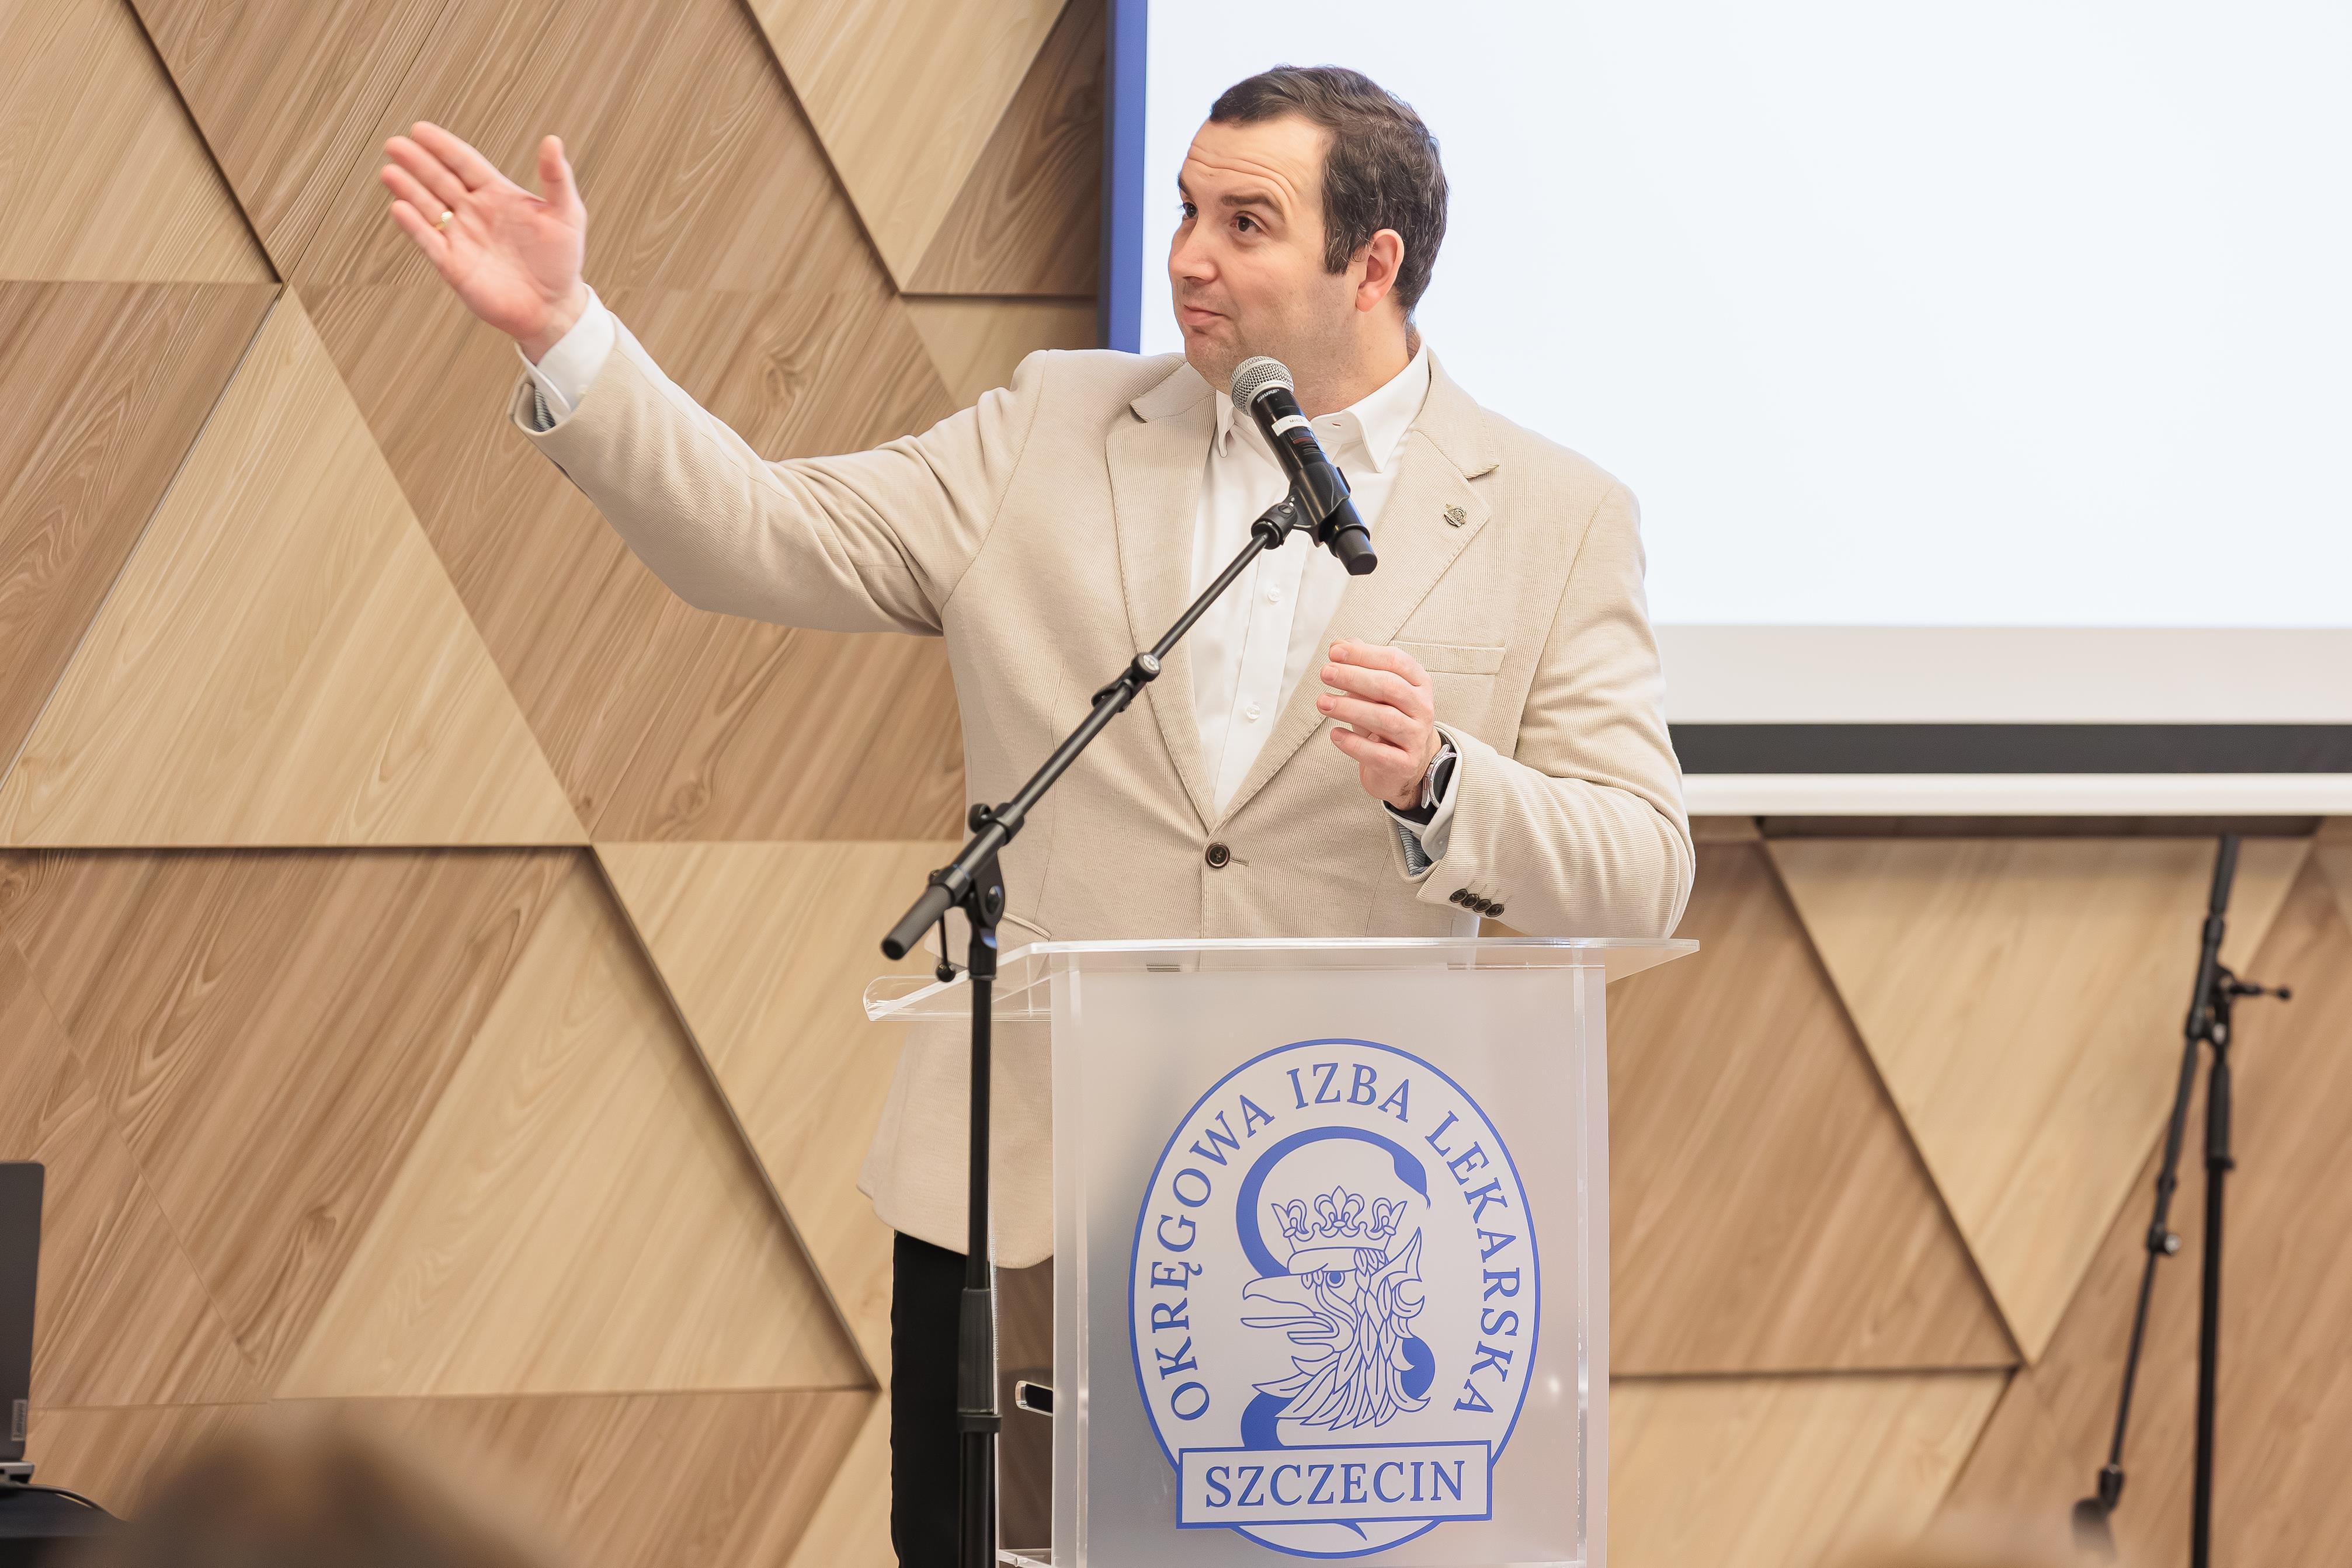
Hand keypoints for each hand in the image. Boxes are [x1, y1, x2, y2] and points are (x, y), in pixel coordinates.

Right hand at [380, 122, 587, 360]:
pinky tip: (400, 208)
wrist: (554, 309)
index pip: (464, 162)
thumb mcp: (567, 215)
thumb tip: (552, 141)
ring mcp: (461, 238)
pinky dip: (414, 226)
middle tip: (395, 145)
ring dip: (408, 189)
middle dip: (417, 162)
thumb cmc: (562, 262)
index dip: (443, 147)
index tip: (420, 129)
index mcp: (497, 194)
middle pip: (440, 180)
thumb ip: (557, 179)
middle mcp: (474, 212)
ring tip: (389, 171)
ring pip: (428, 207)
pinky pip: (429, 242)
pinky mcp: (453, 265)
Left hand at [1316, 639, 1440, 809]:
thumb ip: (1362, 667)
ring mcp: (1416, 737)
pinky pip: (1378, 754)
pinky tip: (1335, 734)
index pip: (1396, 661)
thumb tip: (1340, 645)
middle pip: (1389, 687)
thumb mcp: (1378, 692)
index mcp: (1419, 684)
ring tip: (1323, 702)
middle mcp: (1422, 708)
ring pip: (1385, 719)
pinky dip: (1354, 743)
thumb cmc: (1388, 721)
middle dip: (1354, 677)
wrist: (1406, 765)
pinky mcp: (1404, 764)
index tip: (1335, 652)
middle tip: (1326, 673)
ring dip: (1350, 708)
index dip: (1364, 654)